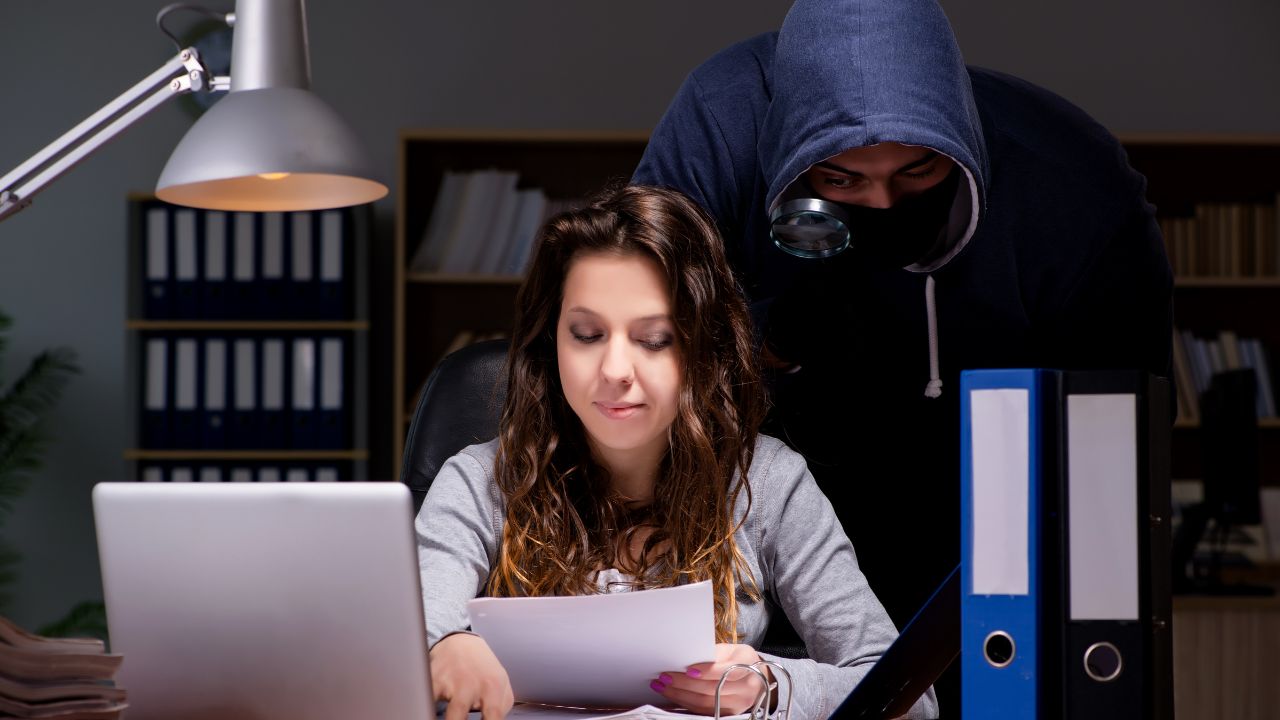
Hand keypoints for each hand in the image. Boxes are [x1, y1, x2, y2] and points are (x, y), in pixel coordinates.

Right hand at [429, 632, 513, 719]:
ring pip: (435, 708)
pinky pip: (423, 699)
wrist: (462, 642)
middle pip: (458, 715)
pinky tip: (424, 711)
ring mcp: (448, 681)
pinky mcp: (431, 678)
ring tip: (436, 717)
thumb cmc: (484, 669)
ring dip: (435, 717)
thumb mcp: (502, 686)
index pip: (493, 716)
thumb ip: (501, 709)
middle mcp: (469, 684)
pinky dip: (422, 708)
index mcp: (492, 688)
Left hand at [650, 643, 771, 714]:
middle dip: (685, 684)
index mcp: (748, 662)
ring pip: (706, 702)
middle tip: (665, 677)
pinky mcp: (731, 713)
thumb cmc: (737, 658)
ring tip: (662, 687)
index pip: (727, 670)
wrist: (755, 676)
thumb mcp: (729, 649)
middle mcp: (748, 685)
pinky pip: (705, 710)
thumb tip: (684, 658)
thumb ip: (712, 654)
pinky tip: (673, 697)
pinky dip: (686, 704)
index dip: (707, 672)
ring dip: (680, 695)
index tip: (687, 670)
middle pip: (713, 688)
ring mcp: (741, 702)